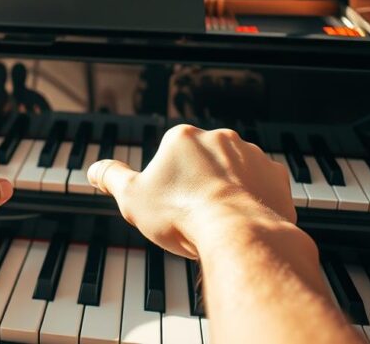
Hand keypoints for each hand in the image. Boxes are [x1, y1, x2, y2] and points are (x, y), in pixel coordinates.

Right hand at [88, 125, 296, 258]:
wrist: (236, 234)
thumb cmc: (181, 215)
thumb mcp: (131, 198)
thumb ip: (112, 177)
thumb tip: (94, 169)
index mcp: (183, 137)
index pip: (170, 157)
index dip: (166, 185)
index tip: (169, 205)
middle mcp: (220, 138)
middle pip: (202, 163)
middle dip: (197, 185)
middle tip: (191, 216)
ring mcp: (251, 155)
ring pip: (233, 173)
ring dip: (226, 191)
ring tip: (217, 222)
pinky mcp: (275, 176)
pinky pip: (260, 186)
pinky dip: (252, 200)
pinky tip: (241, 220)